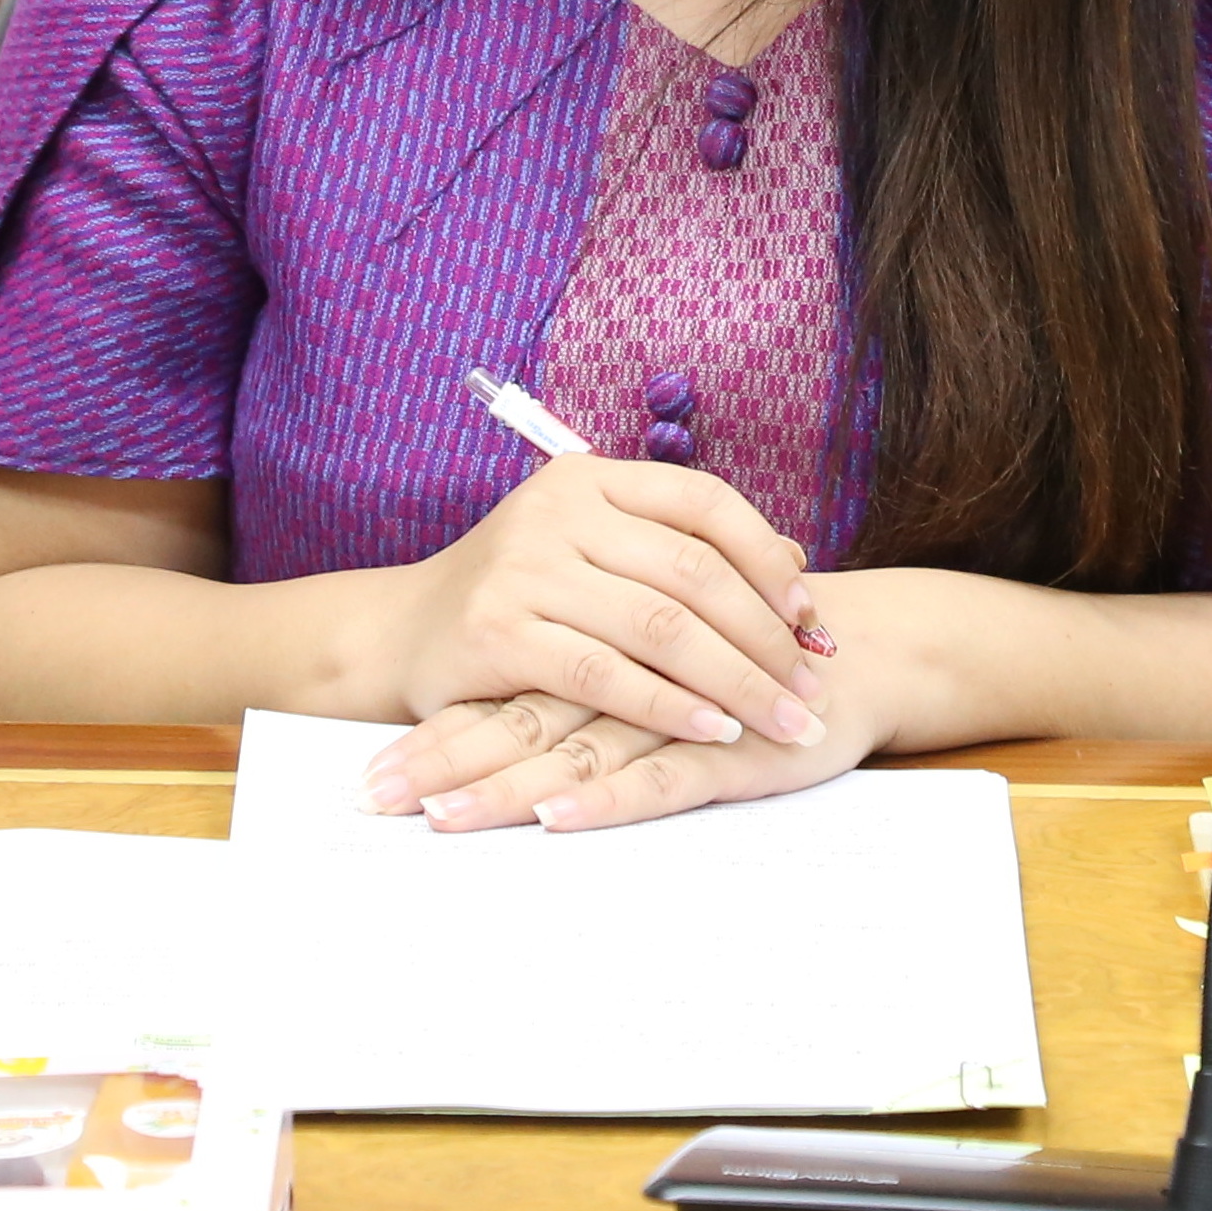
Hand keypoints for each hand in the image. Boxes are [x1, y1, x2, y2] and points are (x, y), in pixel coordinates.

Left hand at [360, 677, 884, 831]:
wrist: (861, 655)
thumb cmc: (748, 659)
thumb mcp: (663, 665)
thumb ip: (594, 678)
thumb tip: (496, 740)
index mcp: (602, 635)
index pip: (503, 688)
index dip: (436, 729)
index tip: (367, 774)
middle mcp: (628, 665)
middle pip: (520, 715)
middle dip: (444, 761)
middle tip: (373, 800)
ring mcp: (676, 710)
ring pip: (575, 744)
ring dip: (502, 784)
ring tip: (438, 819)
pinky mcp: (725, 748)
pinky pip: (656, 774)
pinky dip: (604, 796)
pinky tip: (556, 816)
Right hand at [371, 454, 834, 753]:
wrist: (398, 635)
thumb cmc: (517, 597)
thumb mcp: (589, 551)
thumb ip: (674, 550)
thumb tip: (793, 563)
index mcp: (589, 478)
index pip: (705, 502)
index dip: (768, 560)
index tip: (813, 620)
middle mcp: (558, 510)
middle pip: (693, 572)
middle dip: (766, 637)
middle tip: (813, 688)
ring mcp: (525, 568)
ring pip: (661, 626)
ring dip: (736, 681)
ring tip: (785, 721)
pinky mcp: (499, 633)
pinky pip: (607, 675)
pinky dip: (671, 706)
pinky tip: (716, 733)